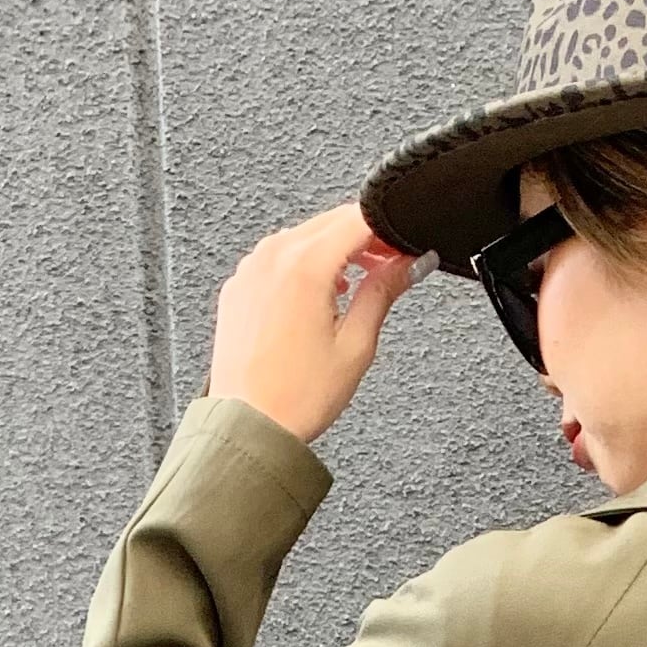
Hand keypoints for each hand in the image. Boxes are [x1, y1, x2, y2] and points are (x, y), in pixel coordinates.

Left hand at [205, 201, 421, 444]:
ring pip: (304, 237)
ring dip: (334, 252)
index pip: (359, 220)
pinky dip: (303, 267)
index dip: (390, 230)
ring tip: (353, 288)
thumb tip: (407, 265)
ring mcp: (251, 269)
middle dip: (364, 239)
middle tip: (388, 266)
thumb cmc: (295, 397)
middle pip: (331, 223)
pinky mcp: (239, 286)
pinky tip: (318, 298)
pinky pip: (278, 259)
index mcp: (304, 265)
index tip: (404, 249)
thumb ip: (383, 292)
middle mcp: (273, 257)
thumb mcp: (356, 344)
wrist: (248, 427)